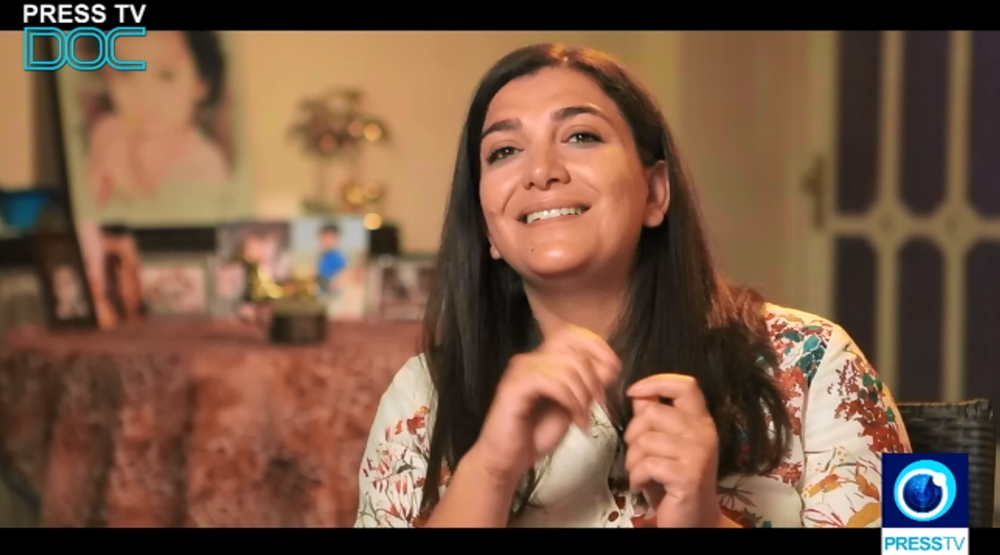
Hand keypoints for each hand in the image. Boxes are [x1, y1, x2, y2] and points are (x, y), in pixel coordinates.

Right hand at [470, 325, 620, 488]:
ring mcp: (520, 370)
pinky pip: (554, 383)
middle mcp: (529, 358)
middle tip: (600, 403)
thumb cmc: (535, 435)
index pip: (573, 334)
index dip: (597, 346)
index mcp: (541, 359)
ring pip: (567, 367)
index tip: (615, 369)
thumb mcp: (572, 407)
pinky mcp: (514, 386)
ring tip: (585, 418)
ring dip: (585, 395)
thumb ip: (588, 385)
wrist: (507, 461)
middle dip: (595, 376)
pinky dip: (573, 402)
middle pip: (574, 349)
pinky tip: (577, 422)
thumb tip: (611, 366)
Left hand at [623, 374, 722, 527]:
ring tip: (640, 472)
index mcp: (700, 421)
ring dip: (632, 460)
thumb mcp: (663, 444)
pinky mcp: (689, 475)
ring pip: (644, 440)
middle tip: (636, 453)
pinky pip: (646, 465)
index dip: (656, 382)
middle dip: (632, 434)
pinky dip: (635, 477)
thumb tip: (638, 395)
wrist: (694, 519)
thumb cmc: (673, 479)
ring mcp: (699, 454)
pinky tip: (641, 485)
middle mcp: (704, 433)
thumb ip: (653, 418)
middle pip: (651, 412)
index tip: (634, 391)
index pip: (685, 385)